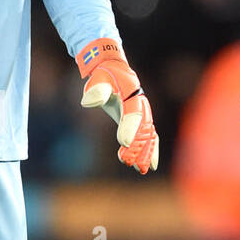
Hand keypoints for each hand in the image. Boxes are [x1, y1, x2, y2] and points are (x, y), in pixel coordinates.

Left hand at [77, 38, 158, 174]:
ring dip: (145, 152)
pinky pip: (150, 137)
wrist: (113, 69)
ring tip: (140, 169)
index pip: (132, 114)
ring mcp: (143, 113)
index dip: (129, 128)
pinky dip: (151, 150)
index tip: (123, 143)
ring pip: (149, 135)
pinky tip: (148, 166)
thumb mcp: (97, 79)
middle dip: (137, 146)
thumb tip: (88, 101)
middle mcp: (141, 105)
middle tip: (128, 162)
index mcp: (131, 94)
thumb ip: (96, 90)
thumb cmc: (103, 76)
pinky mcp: (141, 120)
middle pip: (143, 128)